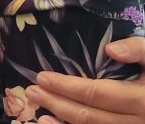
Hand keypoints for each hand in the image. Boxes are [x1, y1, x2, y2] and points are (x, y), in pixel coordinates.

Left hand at [27, 37, 144, 122]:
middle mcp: (138, 122)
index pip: (96, 94)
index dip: (66, 87)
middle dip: (57, 104)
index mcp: (143, 100)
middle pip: (91, 117)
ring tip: (40, 115)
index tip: (42, 76)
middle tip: (32, 91)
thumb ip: (139, 49)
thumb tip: (111, 49)